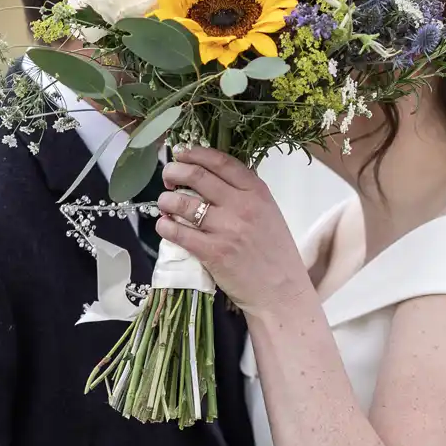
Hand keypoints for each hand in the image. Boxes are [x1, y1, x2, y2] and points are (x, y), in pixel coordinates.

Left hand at [157, 146, 316, 319]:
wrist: (282, 292)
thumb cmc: (275, 254)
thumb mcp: (268, 213)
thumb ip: (245, 194)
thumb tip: (211, 178)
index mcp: (257, 192)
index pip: (221, 161)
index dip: (196, 153)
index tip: (182, 154)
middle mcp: (242, 206)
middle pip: (196, 176)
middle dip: (174, 171)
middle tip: (168, 177)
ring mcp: (226, 229)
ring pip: (182, 203)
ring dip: (166, 200)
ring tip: (164, 204)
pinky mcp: (213, 252)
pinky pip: (178, 232)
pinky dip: (165, 226)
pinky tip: (164, 226)